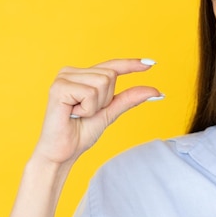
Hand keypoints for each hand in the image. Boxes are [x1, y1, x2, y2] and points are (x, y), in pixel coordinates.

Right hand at [31, 58, 161, 168]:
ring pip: (102, 82)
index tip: (152, 63)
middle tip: (86, 113)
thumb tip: (156, 91)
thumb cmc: (81, 133)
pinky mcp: (59, 87)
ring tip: (78, 114)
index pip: (111, 66)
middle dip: (106, 99)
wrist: (63, 153)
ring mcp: (63, 78)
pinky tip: (72, 113)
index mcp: (82, 76)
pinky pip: (90, 93)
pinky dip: (87, 108)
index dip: (131, 64)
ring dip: (96, 105)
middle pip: (110, 75)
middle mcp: (71, 72)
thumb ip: (130, 98)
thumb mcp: (110, 112)